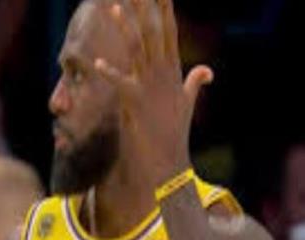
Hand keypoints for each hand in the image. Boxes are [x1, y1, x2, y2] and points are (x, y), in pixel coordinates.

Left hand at [95, 0, 213, 184]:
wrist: (169, 159)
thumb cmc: (175, 131)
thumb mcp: (188, 103)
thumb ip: (195, 83)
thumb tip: (208, 70)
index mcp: (172, 70)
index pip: (168, 31)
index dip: (164, 8)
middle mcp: (162, 73)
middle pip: (153, 32)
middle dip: (145, 7)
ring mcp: (150, 86)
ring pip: (136, 50)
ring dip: (125, 28)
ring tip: (113, 7)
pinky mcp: (137, 102)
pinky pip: (121, 83)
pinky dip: (110, 73)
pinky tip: (98, 62)